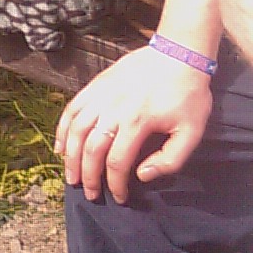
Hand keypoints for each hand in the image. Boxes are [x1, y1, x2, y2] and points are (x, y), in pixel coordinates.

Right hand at [54, 44, 213, 203]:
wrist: (178, 54)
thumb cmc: (188, 95)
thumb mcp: (192, 132)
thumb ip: (170, 159)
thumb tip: (142, 175)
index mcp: (137, 122)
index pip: (117, 162)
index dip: (115, 185)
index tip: (119, 199)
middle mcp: (113, 109)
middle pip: (91, 149)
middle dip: (88, 176)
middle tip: (91, 195)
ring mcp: (101, 95)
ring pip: (75, 130)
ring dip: (70, 157)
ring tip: (70, 176)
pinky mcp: (95, 85)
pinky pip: (71, 110)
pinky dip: (62, 129)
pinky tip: (61, 146)